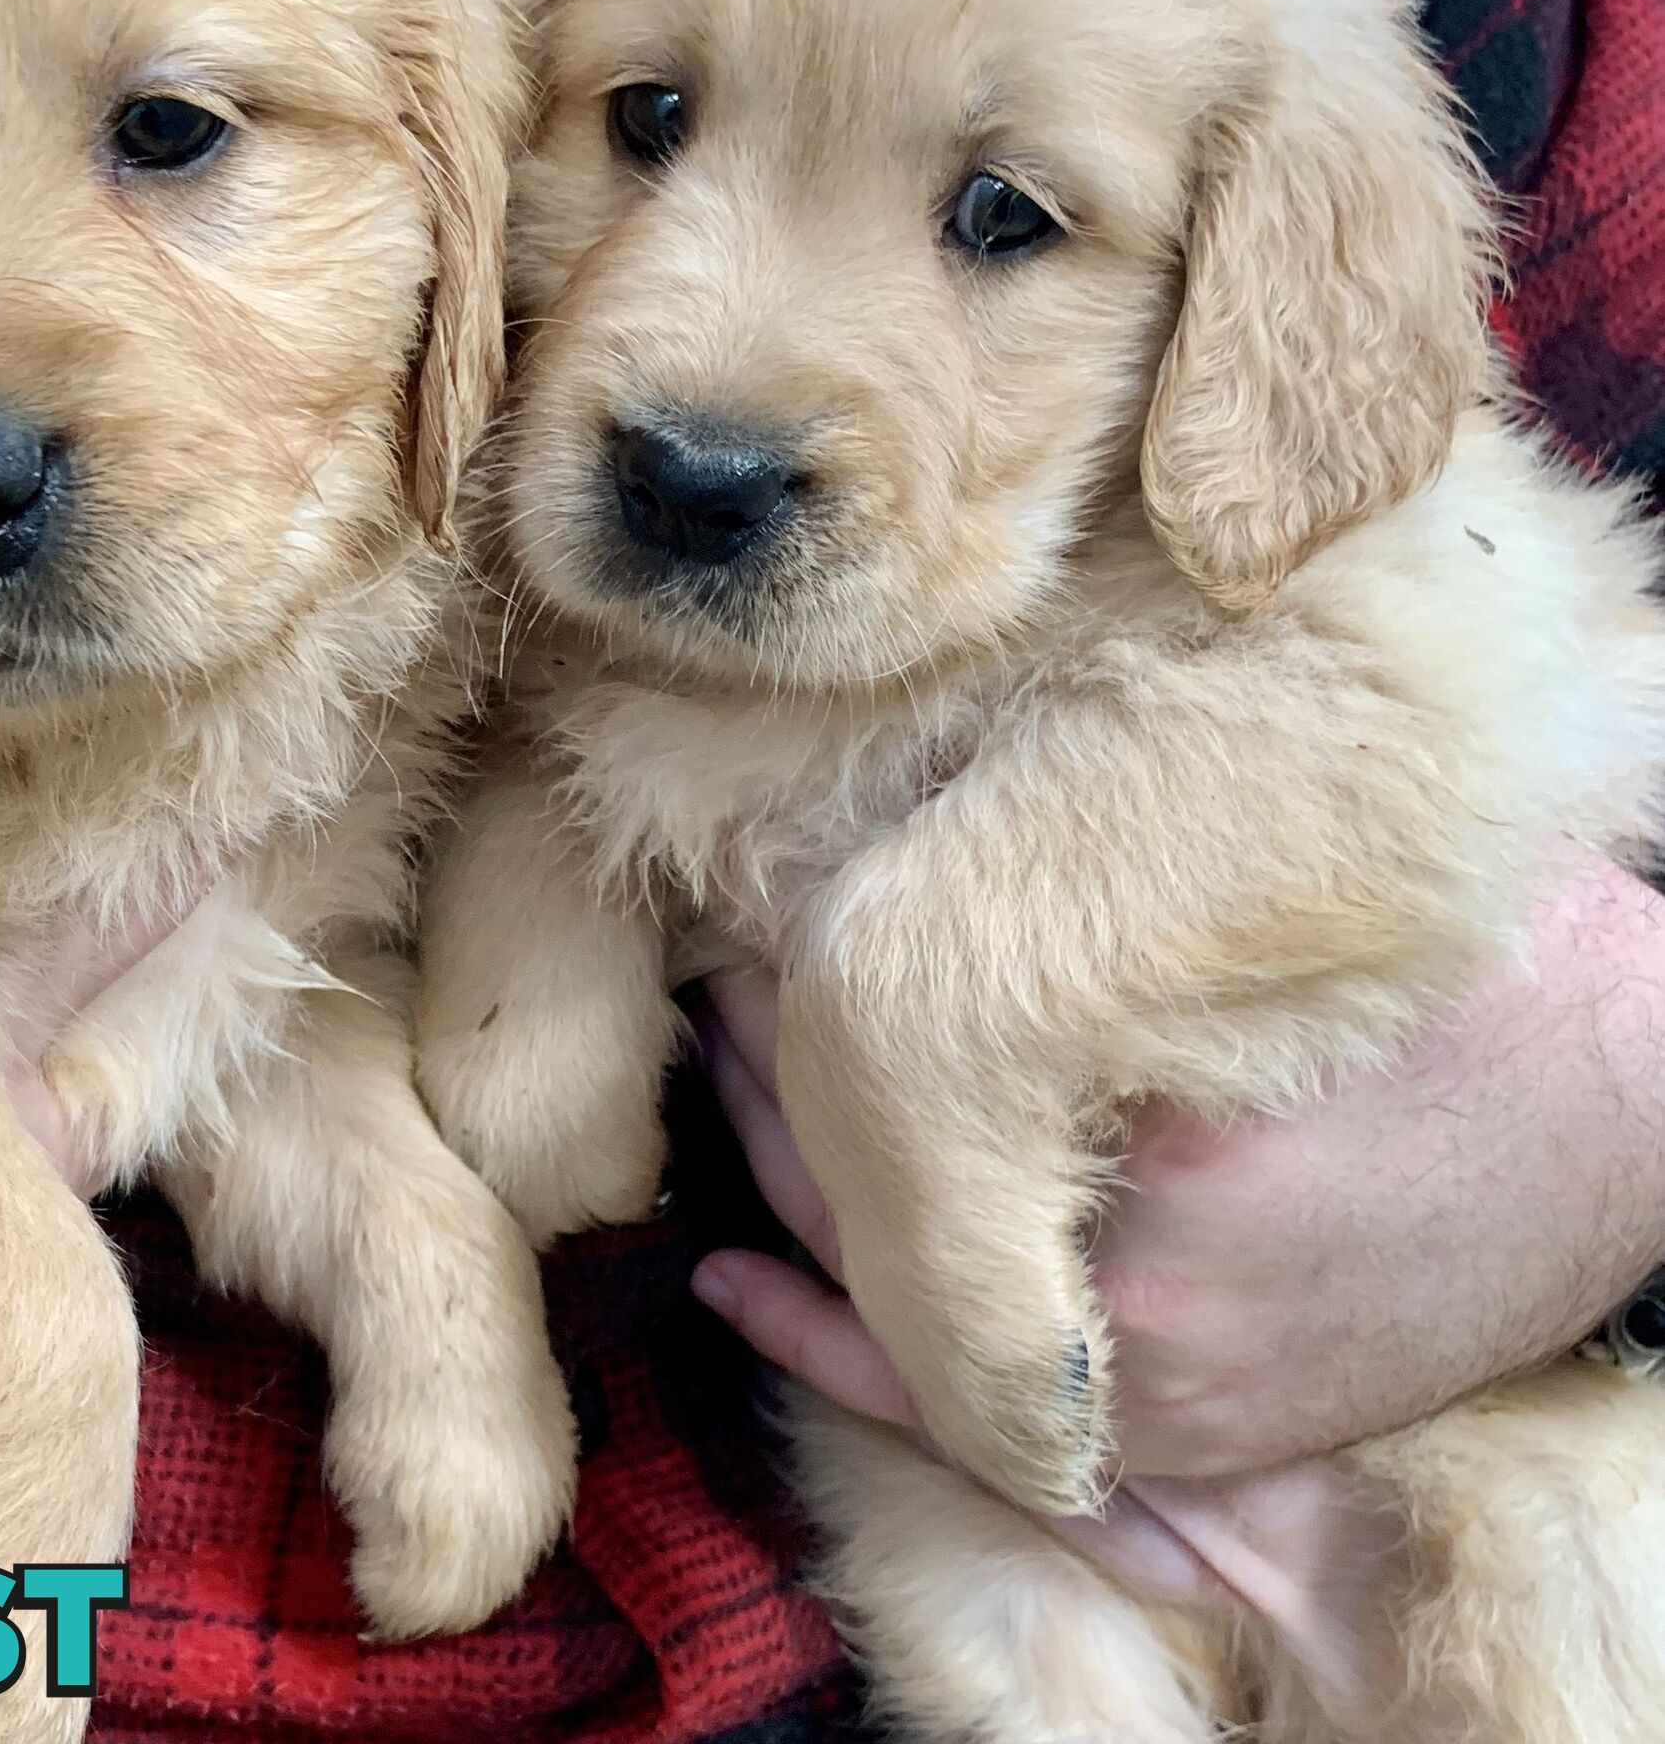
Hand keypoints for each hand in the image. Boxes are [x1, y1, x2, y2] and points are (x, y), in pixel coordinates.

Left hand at [688, 855, 1664, 1716]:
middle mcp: (1138, 1296)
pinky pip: (973, 1404)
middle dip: (778, 1078)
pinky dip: (850, 1340)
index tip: (739, 928)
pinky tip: (747, 1284)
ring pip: (902, 1290)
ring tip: (733, 1074)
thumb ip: (1057, 909)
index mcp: (1150, 1150)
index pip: (879, 1074)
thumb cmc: (1452, 976)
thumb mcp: (1243, 915)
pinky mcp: (1190, 1428)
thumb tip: (835, 865)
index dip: (785, 992)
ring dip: (802, 1180)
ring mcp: (1161, 1387)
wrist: (1628, 1096)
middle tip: (718, 982)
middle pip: (872, 1185)